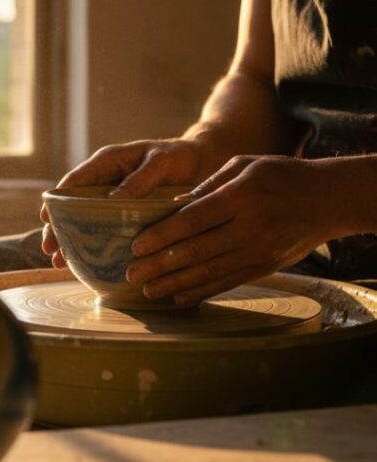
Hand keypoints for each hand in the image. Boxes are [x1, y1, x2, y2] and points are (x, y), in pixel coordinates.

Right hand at [41, 138, 217, 268]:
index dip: (56, 201)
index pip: (73, 182)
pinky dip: (93, 246)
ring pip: (83, 222)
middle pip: (71, 206)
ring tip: (61, 264)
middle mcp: (104, 182)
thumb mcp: (162, 163)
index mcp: (106, 163)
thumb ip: (139, 180)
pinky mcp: (124, 215)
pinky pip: (103, 231)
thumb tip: (114, 200)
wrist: (203, 162)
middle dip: (58, 228)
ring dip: (71, 241)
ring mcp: (113, 200)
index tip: (46, 219)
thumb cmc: (181, 156)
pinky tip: (87, 265)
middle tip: (51, 251)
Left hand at [125, 155, 339, 303]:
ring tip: (147, 291)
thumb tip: (175, 206)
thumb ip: (208, 185)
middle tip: (131, 275)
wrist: (330, 199)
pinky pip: (227, 282)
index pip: (193, 220)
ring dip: (174, 284)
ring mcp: (258, 251)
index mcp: (241, 197)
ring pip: (209, 272)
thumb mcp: (245, 165)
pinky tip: (178, 297)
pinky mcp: (265, 266)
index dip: (162, 235)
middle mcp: (249, 228)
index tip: (136, 246)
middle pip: (196, 251)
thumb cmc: (281, 175)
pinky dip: (201, 291)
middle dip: (159, 266)